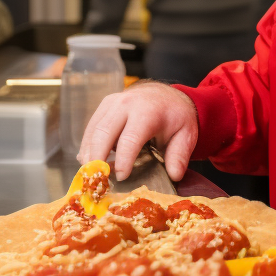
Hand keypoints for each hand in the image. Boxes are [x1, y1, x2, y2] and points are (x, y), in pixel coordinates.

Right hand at [77, 81, 197, 181]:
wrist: (166, 94)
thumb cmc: (175, 116)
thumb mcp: (186, 134)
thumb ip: (179, 155)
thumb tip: (174, 175)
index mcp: (148, 111)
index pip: (130, 139)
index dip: (123, 160)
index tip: (121, 178)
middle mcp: (126, 104)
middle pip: (104, 133)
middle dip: (98, 158)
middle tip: (98, 181)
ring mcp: (112, 103)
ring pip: (93, 131)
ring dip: (89, 154)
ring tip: (92, 175)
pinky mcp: (104, 106)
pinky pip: (91, 128)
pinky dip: (88, 146)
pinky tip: (92, 162)